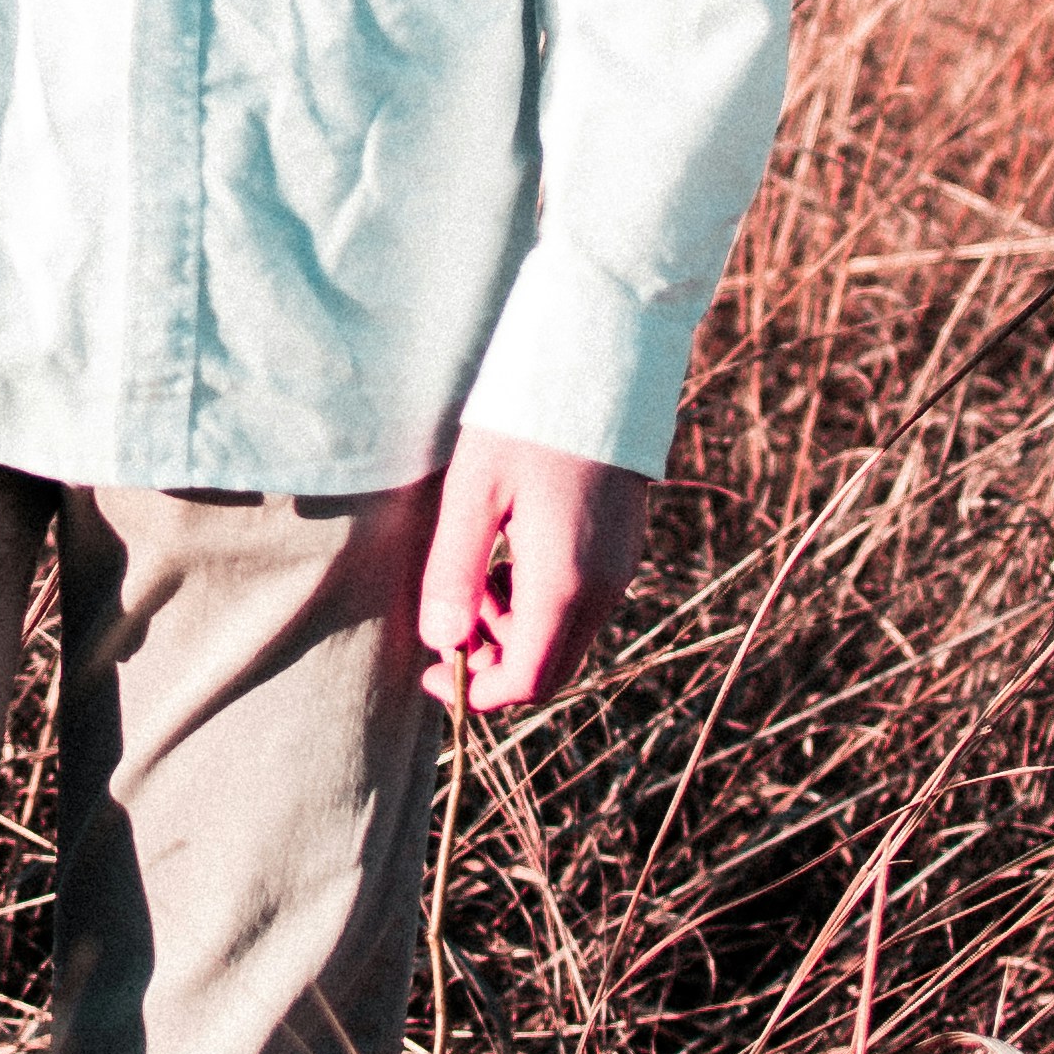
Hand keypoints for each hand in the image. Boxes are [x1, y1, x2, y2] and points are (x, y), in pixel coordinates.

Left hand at [420, 425, 648, 710]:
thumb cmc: (527, 419)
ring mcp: (620, 570)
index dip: (475, 693)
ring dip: (514, 632)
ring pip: (565, 639)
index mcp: (565, 584)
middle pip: (550, 670)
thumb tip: (440, 645)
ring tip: (475, 574)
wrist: (601, 360)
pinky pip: (581, 607)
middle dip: (494, 664)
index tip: (430, 672)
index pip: (525, 681)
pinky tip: (509, 556)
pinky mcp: (623, 549)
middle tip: (450, 618)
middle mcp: (604, 589)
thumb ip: (454, 573)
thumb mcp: (472, 492)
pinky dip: (540, 606)